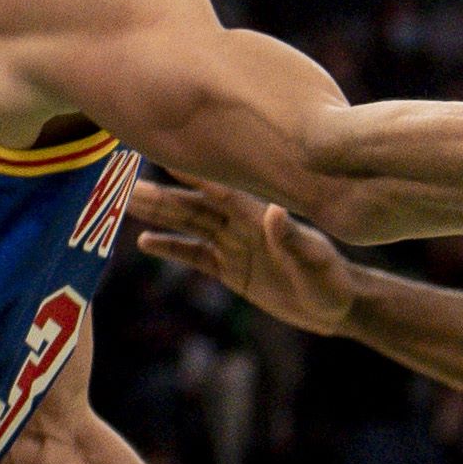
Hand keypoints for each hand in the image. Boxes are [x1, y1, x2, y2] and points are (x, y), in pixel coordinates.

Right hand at [130, 177, 354, 334]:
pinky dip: (171, 248)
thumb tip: (273, 212)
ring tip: (128, 203)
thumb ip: (292, 239)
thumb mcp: (315, 261)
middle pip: (196, 207)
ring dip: (160, 215)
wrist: (335, 306)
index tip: (168, 157)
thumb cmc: (331, 279)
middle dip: (163, 197)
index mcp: (260, 219)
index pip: (222, 192)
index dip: (197, 175)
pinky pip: (194, 256)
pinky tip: (145, 240)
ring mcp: (234, 246)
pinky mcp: (230, 269)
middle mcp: (242, 226)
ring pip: (190, 226)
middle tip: (127, 186)